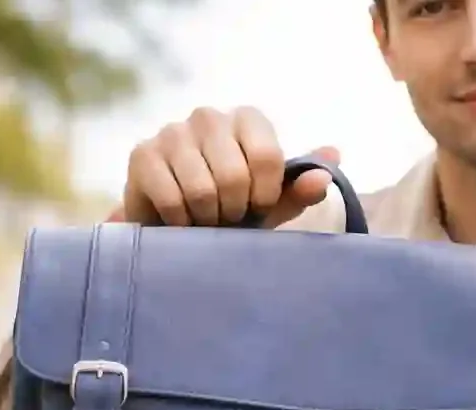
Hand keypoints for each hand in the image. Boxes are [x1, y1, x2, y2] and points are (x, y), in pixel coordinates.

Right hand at [123, 105, 339, 227]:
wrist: (178, 226)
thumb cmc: (231, 210)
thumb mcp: (271, 204)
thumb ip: (299, 187)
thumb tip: (332, 162)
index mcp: (247, 119)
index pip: (268, 157)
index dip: (265, 196)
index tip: (257, 207)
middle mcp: (209, 116)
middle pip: (234, 176)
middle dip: (234, 211)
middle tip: (227, 217)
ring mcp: (172, 132)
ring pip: (202, 191)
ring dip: (207, 219)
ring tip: (205, 218)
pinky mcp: (142, 155)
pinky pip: (172, 201)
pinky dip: (181, 223)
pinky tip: (180, 220)